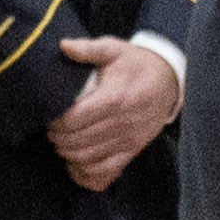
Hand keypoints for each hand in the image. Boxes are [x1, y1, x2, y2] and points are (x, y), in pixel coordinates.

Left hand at [47, 38, 181, 189]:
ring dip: (69, 154)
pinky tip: (77, 163)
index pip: (73, 120)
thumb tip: (63, 46)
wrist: (169, 79)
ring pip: (88, 160)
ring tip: (62, 142)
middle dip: (58, 138)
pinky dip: (87, 173)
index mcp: (114, 99)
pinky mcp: (134, 151)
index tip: (49, 115)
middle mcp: (122, 123)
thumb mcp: (113, 49)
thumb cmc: (136, 64)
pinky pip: (106, 173)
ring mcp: (129, 140)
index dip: (55, 121)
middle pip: (77, 142)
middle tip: (52, 129)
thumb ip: (88, 49)